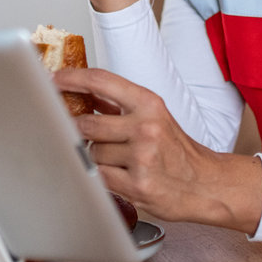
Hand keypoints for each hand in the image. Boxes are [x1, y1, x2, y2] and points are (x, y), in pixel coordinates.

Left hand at [56, 67, 261, 233]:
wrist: (206, 183)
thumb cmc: (178, 150)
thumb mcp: (155, 118)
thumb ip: (120, 106)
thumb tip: (84, 93)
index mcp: (149, 104)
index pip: (101, 81)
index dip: (72, 78)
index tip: (54, 79)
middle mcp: (146, 127)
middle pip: (88, 122)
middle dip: (79, 130)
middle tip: (82, 134)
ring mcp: (141, 156)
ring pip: (92, 152)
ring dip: (96, 158)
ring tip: (119, 162)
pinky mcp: (137, 183)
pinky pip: (99, 176)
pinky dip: (101, 177)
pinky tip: (119, 176)